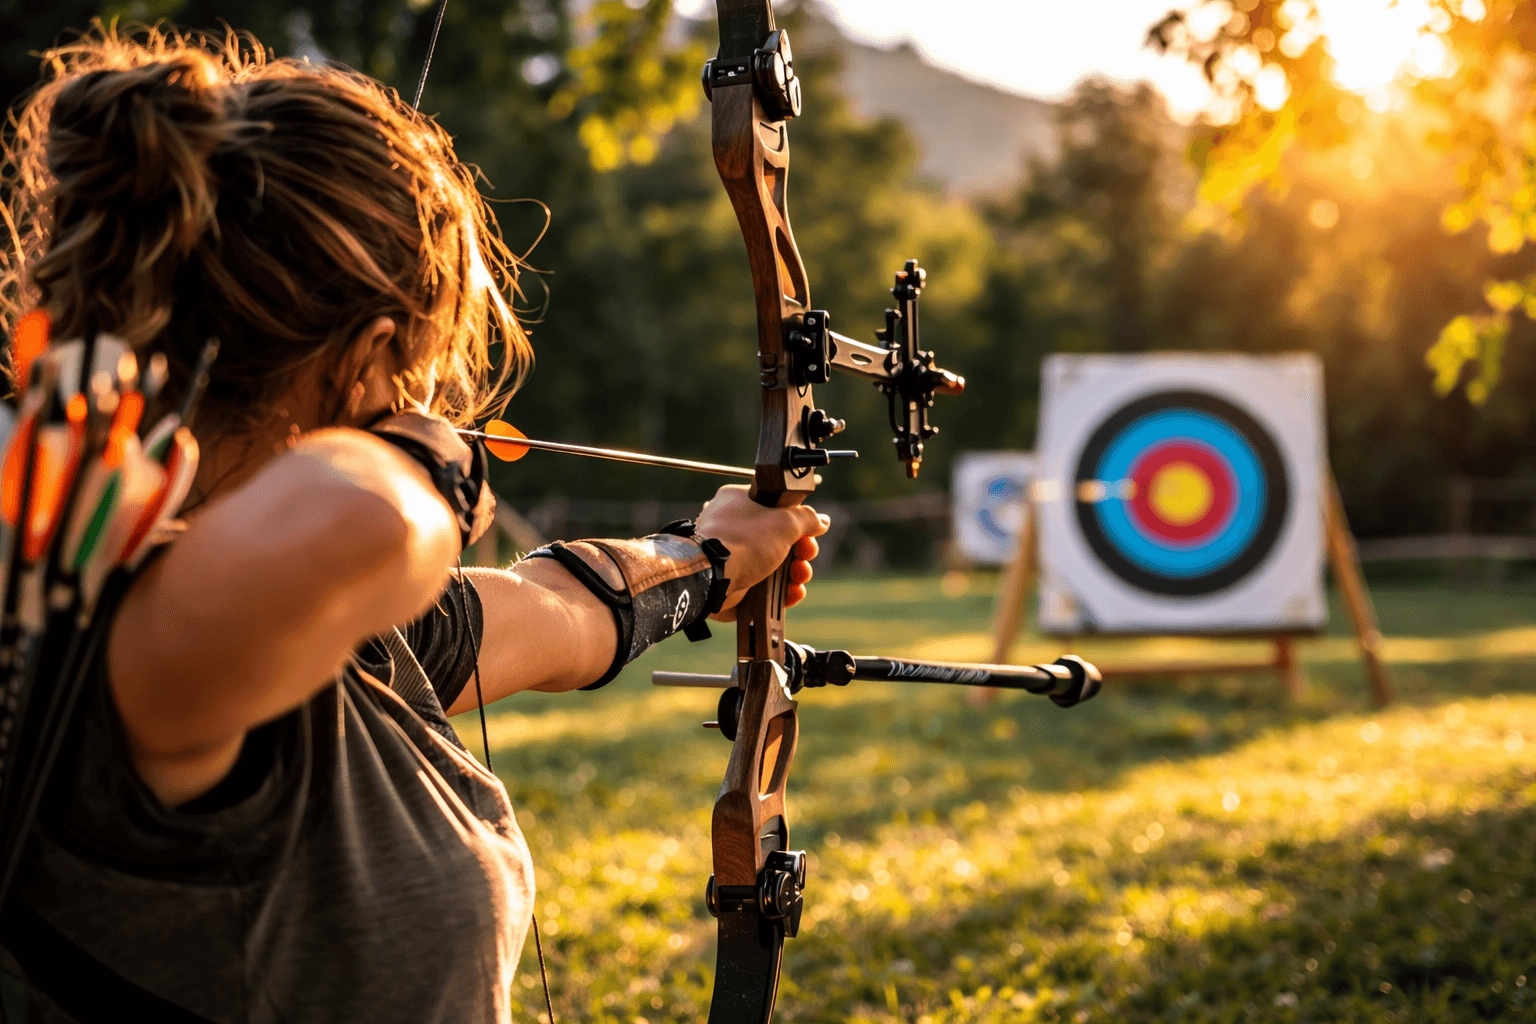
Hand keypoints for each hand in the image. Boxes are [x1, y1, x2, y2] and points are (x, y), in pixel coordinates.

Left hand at [694, 484, 828, 620]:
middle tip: (805, 557)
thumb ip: (807, 519)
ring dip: (795, 574)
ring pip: (776, 566)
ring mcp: (734, 557)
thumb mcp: (785, 522)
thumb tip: (822, 521)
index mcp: (740, 502)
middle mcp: (735, 527)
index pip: (776, 508)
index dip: (798, 522)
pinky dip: (782, 592)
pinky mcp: (736, 583)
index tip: (809, 533)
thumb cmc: (743, 542)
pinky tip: (792, 593)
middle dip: (801, 552)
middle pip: (780, 539)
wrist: (713, 577)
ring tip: (799, 579)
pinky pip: (766, 587)